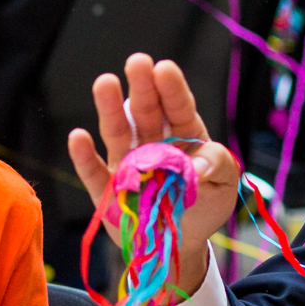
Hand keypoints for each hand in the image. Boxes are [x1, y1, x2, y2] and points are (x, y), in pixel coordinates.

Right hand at [66, 53, 238, 293]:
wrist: (180, 243)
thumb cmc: (205, 204)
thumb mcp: (226, 183)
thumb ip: (219, 165)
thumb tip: (198, 166)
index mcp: (183, 136)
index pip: (177, 107)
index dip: (171, 88)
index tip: (164, 68)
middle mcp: (152, 143)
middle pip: (145, 112)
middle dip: (141, 87)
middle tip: (137, 61)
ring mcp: (127, 164)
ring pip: (117, 132)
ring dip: (109, 109)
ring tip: (104, 82)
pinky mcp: (107, 190)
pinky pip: (93, 171)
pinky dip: (83, 156)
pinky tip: (78, 137)